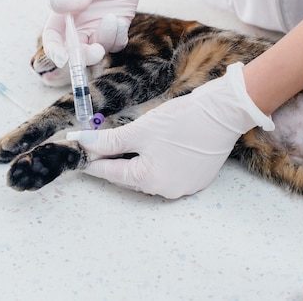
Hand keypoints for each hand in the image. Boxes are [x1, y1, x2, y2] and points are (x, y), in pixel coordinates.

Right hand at [43, 0, 164, 66]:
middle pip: (75, 52)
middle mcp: (79, 23)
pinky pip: (116, 43)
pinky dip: (118, 37)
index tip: (63, 59)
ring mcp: (98, 26)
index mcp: (63, 12)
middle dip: (84, 57)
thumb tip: (55, 4)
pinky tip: (120, 19)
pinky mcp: (117, 26)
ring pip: (98, 49)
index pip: (53, 38)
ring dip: (105, 41)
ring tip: (113, 18)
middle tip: (96, 51)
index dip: (55, 52)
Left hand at [67, 63, 274, 198]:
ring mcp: (183, 186)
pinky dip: (155, 162)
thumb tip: (83, 143)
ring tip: (124, 145)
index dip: (92, 160)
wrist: (224, 113)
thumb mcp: (140, 129)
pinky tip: (152, 147)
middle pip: (128, 176)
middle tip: (97, 146)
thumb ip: (109, 140)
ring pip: (148, 175)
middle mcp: (165, 190)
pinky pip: (167, 173)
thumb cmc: (182, 120)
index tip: (78, 152)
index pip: (110, 172)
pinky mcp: (196, 178)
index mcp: (148, 180)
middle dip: (112, 160)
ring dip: (134, 162)